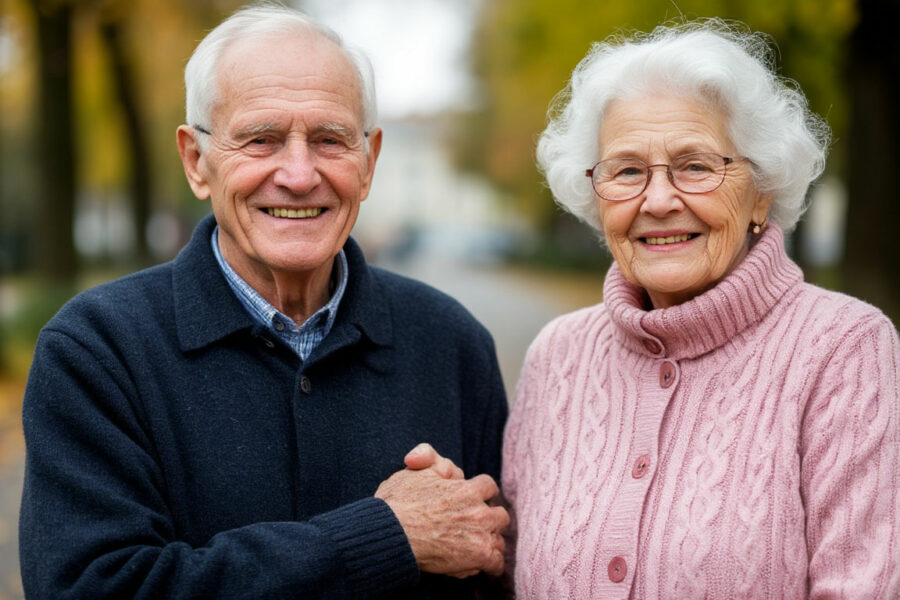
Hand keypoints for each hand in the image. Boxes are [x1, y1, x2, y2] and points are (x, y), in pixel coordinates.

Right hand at [375, 446, 508, 577]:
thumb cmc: (398, 503)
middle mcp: (479, 512)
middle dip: (488, 519)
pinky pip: (496, 563)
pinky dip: (489, 564)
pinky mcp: (478, 557)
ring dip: (489, 542)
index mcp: (468, 490)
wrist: (389, 534)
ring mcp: (480, 536)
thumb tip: (447, 469)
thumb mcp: (415, 470)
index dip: (479, 493)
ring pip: (500, 540)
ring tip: (472, 546)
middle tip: (472, 525)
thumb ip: (432, 457)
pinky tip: (475, 564)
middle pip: (500, 515)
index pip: (489, 487)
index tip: (469, 500)